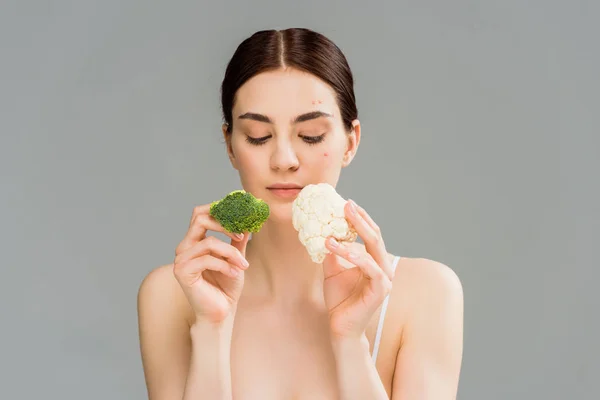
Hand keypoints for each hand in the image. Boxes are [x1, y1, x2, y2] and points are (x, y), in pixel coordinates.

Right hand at [173, 203, 250, 323]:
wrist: (221, 312)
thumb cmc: (227, 286)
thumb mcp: (236, 258)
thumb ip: (238, 240)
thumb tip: (248, 220)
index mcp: (194, 241)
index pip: (200, 213)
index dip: (218, 208)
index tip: (240, 212)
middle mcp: (184, 247)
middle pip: (199, 218)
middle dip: (224, 224)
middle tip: (241, 235)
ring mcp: (181, 259)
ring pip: (209, 242)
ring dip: (231, 253)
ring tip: (243, 265)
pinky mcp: (182, 272)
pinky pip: (207, 259)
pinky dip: (224, 265)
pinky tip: (234, 274)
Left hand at [322, 200, 394, 338]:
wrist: (341, 326)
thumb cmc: (339, 298)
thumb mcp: (332, 269)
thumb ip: (333, 251)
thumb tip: (325, 231)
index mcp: (375, 260)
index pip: (371, 234)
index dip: (360, 218)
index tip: (346, 203)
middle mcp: (383, 267)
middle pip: (375, 236)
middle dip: (360, 219)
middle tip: (346, 205)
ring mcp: (385, 278)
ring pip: (373, 249)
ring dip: (354, 235)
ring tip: (334, 228)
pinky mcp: (381, 290)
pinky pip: (369, 268)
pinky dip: (353, 256)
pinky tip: (337, 247)